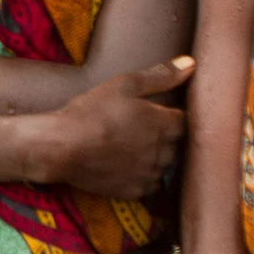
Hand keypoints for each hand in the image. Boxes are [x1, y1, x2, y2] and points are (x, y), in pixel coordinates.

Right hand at [26, 56, 192, 196]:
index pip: (184, 121)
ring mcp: (150, 174)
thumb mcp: (125, 84)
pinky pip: (149, 184)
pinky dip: (142, 175)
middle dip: (163, 136)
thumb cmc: (92, 111)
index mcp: (165, 124)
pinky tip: (124, 165)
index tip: (154, 113)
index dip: (170, 115)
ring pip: (163, 165)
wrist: (63, 146)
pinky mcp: (136, 191)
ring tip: (129, 146)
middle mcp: (163, 151)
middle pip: (175, 144)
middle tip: (138, 128)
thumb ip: (161, 75)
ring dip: (153, 157)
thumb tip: (191, 63)